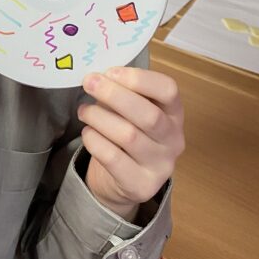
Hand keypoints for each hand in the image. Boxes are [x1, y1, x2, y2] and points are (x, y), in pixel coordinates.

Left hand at [78, 66, 184, 219]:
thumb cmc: (126, 131)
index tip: (111, 72)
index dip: (139, 78)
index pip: (168, 90)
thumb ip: (121, 91)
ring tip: (84, 111)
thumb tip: (98, 78)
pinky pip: (113, 158)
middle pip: (149, 115)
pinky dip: (95, 140)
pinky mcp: (142, 186)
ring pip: (128, 136)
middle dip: (114, 95)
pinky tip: (88, 133)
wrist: (123, 180)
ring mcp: (161, 166)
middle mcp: (174, 140)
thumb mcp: (129, 109)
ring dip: (99, 118)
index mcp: (174, 113)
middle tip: (89, 83)